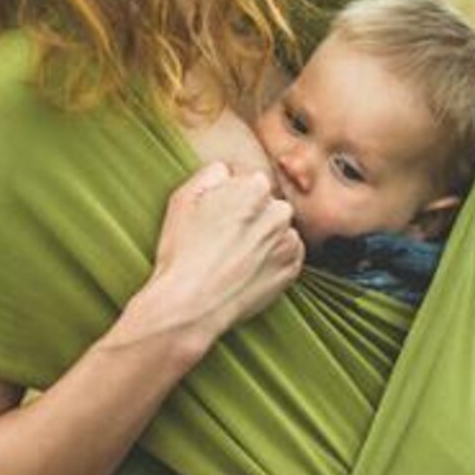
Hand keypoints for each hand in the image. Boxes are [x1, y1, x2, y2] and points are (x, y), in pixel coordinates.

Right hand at [145, 162, 303, 330]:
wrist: (192, 303)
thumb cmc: (183, 252)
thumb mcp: (184, 198)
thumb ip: (212, 174)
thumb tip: (227, 171)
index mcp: (254, 188)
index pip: (251, 184)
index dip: (232, 201)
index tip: (218, 218)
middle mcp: (278, 212)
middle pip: (268, 206)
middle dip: (252, 217)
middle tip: (224, 240)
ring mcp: (288, 242)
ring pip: (279, 231)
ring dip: (263, 238)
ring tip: (234, 257)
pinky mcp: (291, 270)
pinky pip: (287, 255)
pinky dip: (272, 259)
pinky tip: (247, 269)